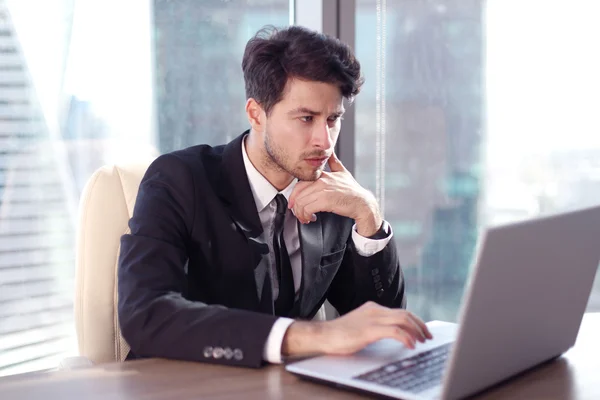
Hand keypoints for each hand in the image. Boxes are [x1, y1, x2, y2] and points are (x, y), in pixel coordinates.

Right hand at [281, 302, 432, 356]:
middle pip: (405, 314)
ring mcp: (372, 319)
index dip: (414, 321)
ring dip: (416, 331)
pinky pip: (395, 331)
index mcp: (373, 308)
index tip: (422, 331)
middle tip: (428, 336)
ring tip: (422, 341)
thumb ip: (375, 326)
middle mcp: (374, 310)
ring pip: (403, 320)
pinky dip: (406, 338)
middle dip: (420, 325)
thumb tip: (392, 334)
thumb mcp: (361, 326)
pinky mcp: (369, 330)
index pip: (400, 311)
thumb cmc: (339, 334)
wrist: (323, 336)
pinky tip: (410, 345)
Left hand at [288, 153, 382, 236]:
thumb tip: (330, 151)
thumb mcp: (343, 172)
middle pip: (298, 194)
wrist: (363, 204)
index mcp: (322, 175)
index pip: (300, 184)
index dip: (294, 195)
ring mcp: (323, 190)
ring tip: (305, 217)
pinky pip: (308, 208)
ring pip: (301, 202)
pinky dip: (306, 215)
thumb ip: (334, 162)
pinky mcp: (326, 201)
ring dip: (301, 213)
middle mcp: (321, 181)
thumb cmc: (353, 191)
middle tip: (299, 213)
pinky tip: (311, 218)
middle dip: (295, 206)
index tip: (294, 203)